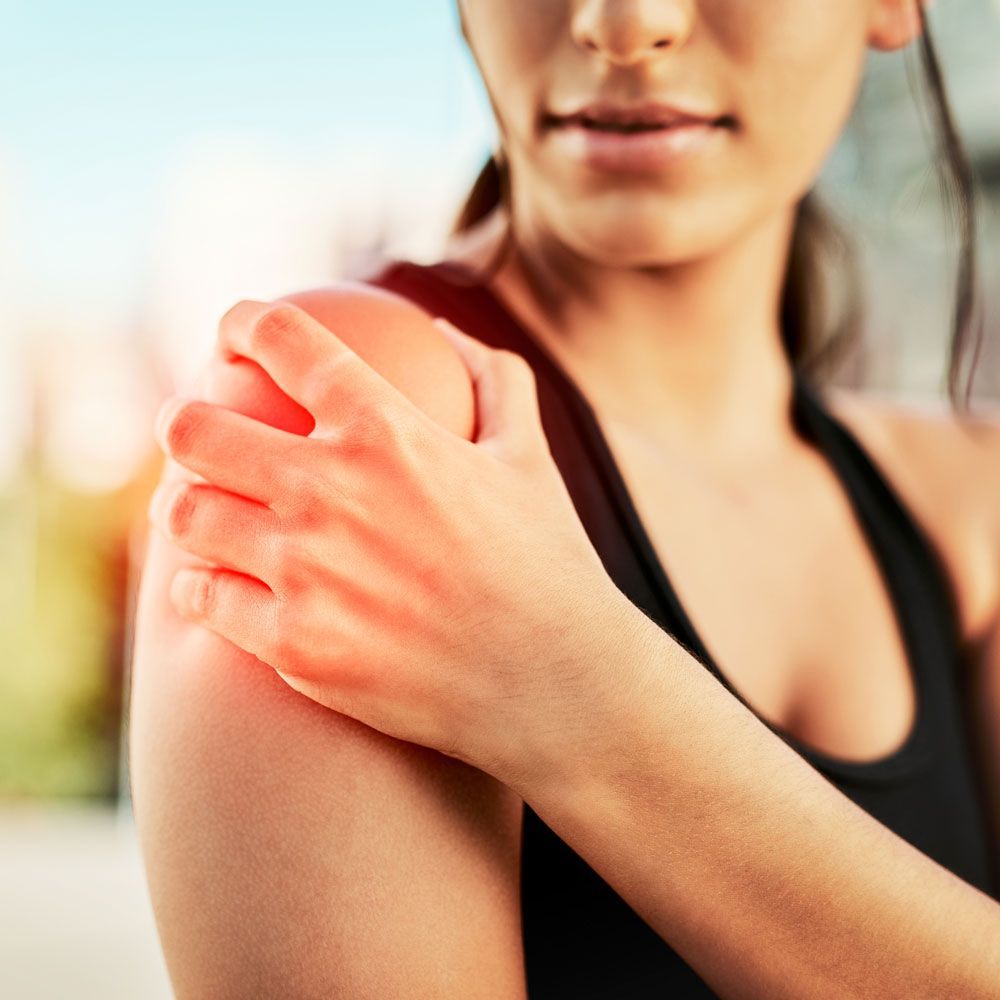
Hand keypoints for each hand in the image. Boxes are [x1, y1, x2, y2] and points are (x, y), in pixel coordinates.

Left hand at [148, 299, 634, 788]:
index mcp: (387, 430)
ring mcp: (307, 571)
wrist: (555, 682)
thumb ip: (493, 380)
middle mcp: (332, 490)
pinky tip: (222, 587)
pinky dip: (203, 588)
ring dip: (186, 507)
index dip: (243, 324)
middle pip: (195, 428)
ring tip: (204, 513)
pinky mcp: (294, 644)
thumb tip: (445, 331)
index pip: (282, 341)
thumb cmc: (545, 564)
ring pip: (184, 515)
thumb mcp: (531, 455)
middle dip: (182, 419)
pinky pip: (202, 599)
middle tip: (195, 432)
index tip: (236, 335)